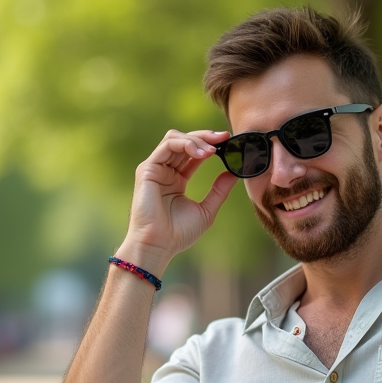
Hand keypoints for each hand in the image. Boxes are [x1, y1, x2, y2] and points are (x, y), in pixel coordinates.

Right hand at [121, 129, 237, 268]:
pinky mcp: (147, 169)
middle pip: (184, 141)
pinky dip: (186, 144)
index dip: (210, 145)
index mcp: (176, 179)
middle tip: (224, 138)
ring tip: (213, 149)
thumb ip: (219, 190)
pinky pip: (167, 146)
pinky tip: (202, 153)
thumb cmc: (178, 234)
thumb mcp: (207, 209)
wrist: (158, 245)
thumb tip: (233, 173)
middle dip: (205, 136)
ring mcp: (155, 168)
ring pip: (174, 138)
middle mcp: (165, 171)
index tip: (229, 142)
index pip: (193, 153)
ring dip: (196, 139)